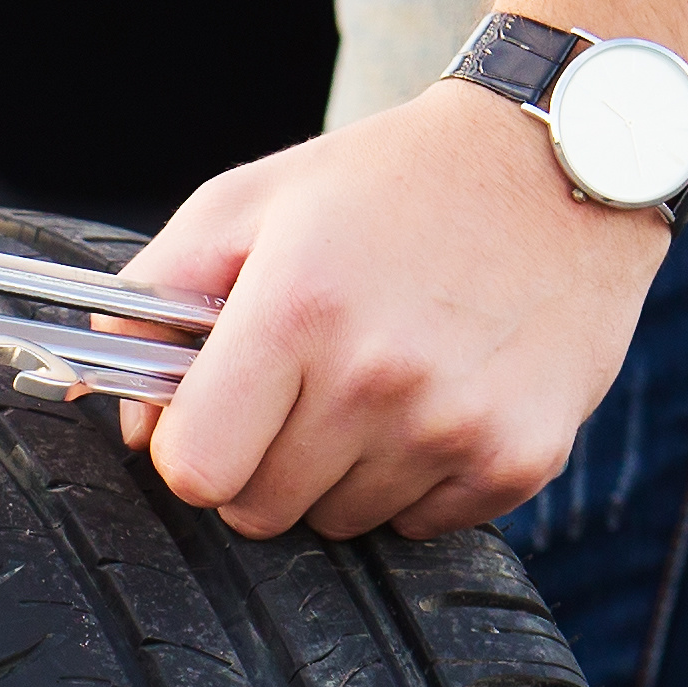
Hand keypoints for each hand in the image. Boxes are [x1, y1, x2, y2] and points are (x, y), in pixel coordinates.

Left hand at [114, 81, 672, 541]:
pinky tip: (440, 397)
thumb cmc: (389, 183)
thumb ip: (152, 301)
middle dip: (263, 463)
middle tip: (306, 386)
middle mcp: (377, 376)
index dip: (191, 451)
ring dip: (344, 471)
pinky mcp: (520, 458)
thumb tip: (124, 415)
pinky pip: (425, 526)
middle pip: (260, 511)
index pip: (195, 470)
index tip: (215, 416)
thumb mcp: (249, 204)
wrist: (563, 160)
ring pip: (341, 523)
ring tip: (383, 378)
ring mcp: (454, 425)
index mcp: (297, 310)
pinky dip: (421, 480)